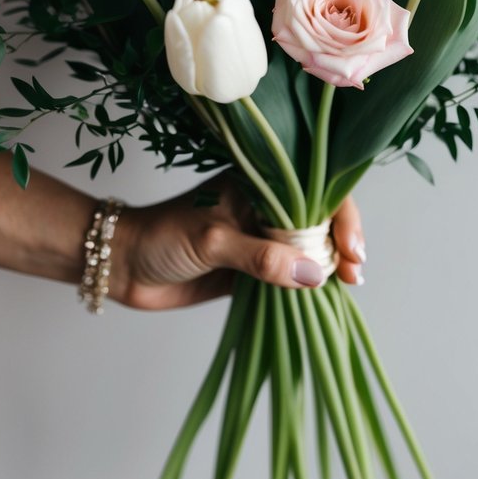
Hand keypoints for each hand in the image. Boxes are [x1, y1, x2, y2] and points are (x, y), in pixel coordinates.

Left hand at [112, 174, 365, 309]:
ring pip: (309, 249)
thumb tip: (315, 274)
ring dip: (331, 266)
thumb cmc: (161, 237)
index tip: (351, 248)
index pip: (314, 191)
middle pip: (319, 219)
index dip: (340, 216)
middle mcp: (265, 206)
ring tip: (349, 284)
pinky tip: (327, 296)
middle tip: (355, 272)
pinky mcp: (253, 269)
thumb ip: (262, 257)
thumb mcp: (212, 241)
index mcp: (258, 182)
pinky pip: (291, 276)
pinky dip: (310, 286)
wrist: (122, 265)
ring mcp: (260, 238)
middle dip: (342, 243)